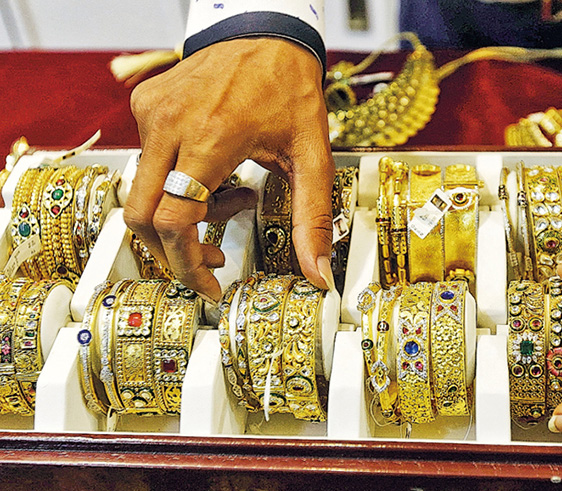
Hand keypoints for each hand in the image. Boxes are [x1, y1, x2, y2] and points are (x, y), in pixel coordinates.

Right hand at [125, 38, 333, 301]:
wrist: (265, 32)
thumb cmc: (289, 87)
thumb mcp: (312, 157)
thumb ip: (313, 218)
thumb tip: (317, 272)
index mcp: (210, 139)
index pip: (174, 222)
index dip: (187, 265)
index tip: (209, 286)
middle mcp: (169, 126)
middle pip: (143, 217)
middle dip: (175, 251)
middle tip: (213, 261)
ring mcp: (151, 114)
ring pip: (145, 195)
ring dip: (183, 217)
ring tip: (232, 202)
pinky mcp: (145, 108)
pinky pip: (148, 167)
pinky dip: (177, 187)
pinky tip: (216, 176)